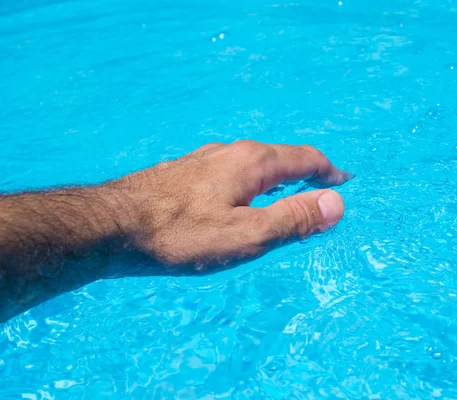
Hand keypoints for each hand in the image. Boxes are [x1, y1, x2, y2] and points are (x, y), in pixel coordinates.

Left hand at [105, 141, 352, 270]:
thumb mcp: (247, 235)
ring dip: (277, 177)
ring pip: (253, 164)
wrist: (112, 227)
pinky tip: (239, 198)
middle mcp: (230, 152)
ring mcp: (204, 160)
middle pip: (280, 157)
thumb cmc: (181, 236)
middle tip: (320, 191)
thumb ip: (293, 219)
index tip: (345, 182)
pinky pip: (231, 172)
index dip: (329, 172)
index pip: (305, 159)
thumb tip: (337, 203)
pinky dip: (250, 183)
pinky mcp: (184, 172)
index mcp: (253, 162)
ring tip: (286, 193)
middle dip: (305, 173)